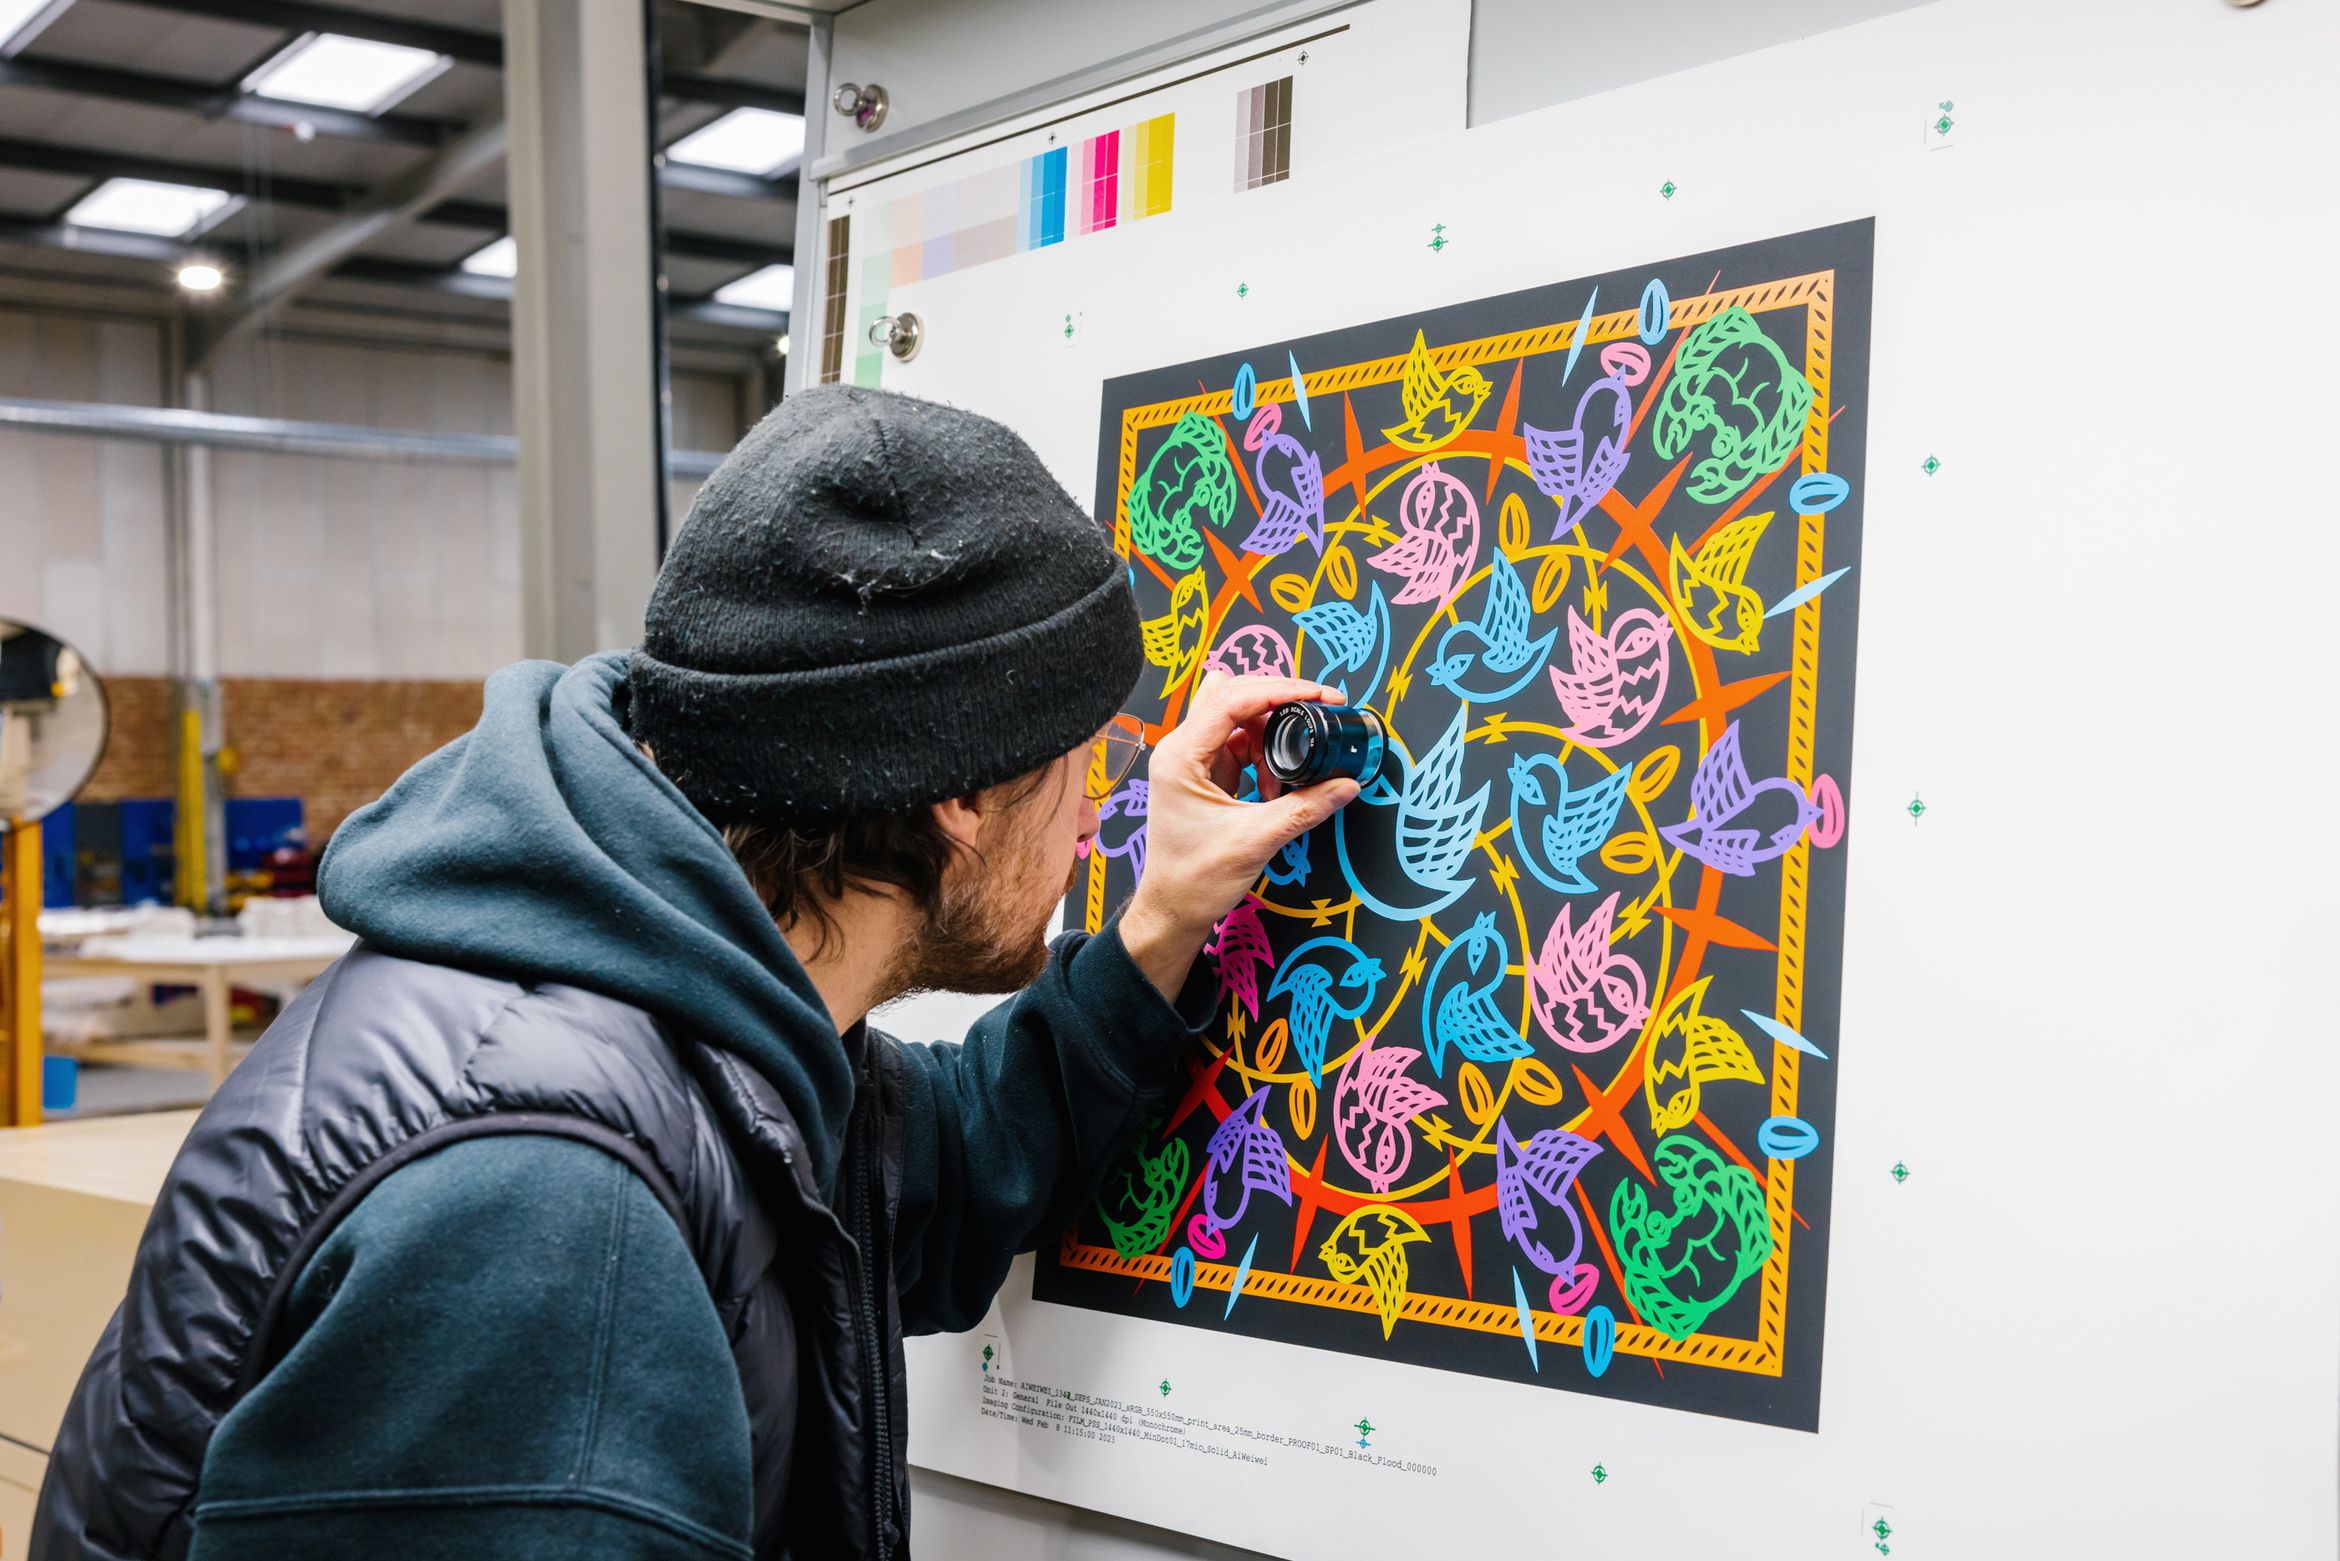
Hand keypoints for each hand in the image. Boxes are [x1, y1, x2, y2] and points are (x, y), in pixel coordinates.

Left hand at [1118, 673, 1361, 997]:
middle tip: (1319, 708)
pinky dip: (1264, 754)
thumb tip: (1346, 784)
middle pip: (1234, 696)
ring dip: (1271, 734)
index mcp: (1180, 757)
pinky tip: (1275, 784)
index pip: (1232, 699)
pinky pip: (1239, 744)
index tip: (1319, 695)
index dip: (1280, 690)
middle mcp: (1180, 750)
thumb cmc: (1195, 880)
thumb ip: (1305, 808)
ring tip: (1289, 771)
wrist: (1173, 910)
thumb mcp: (1257, 840)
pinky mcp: (1204, 774)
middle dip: (1279, 700)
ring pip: (1238, 718)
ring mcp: (1192, 760)